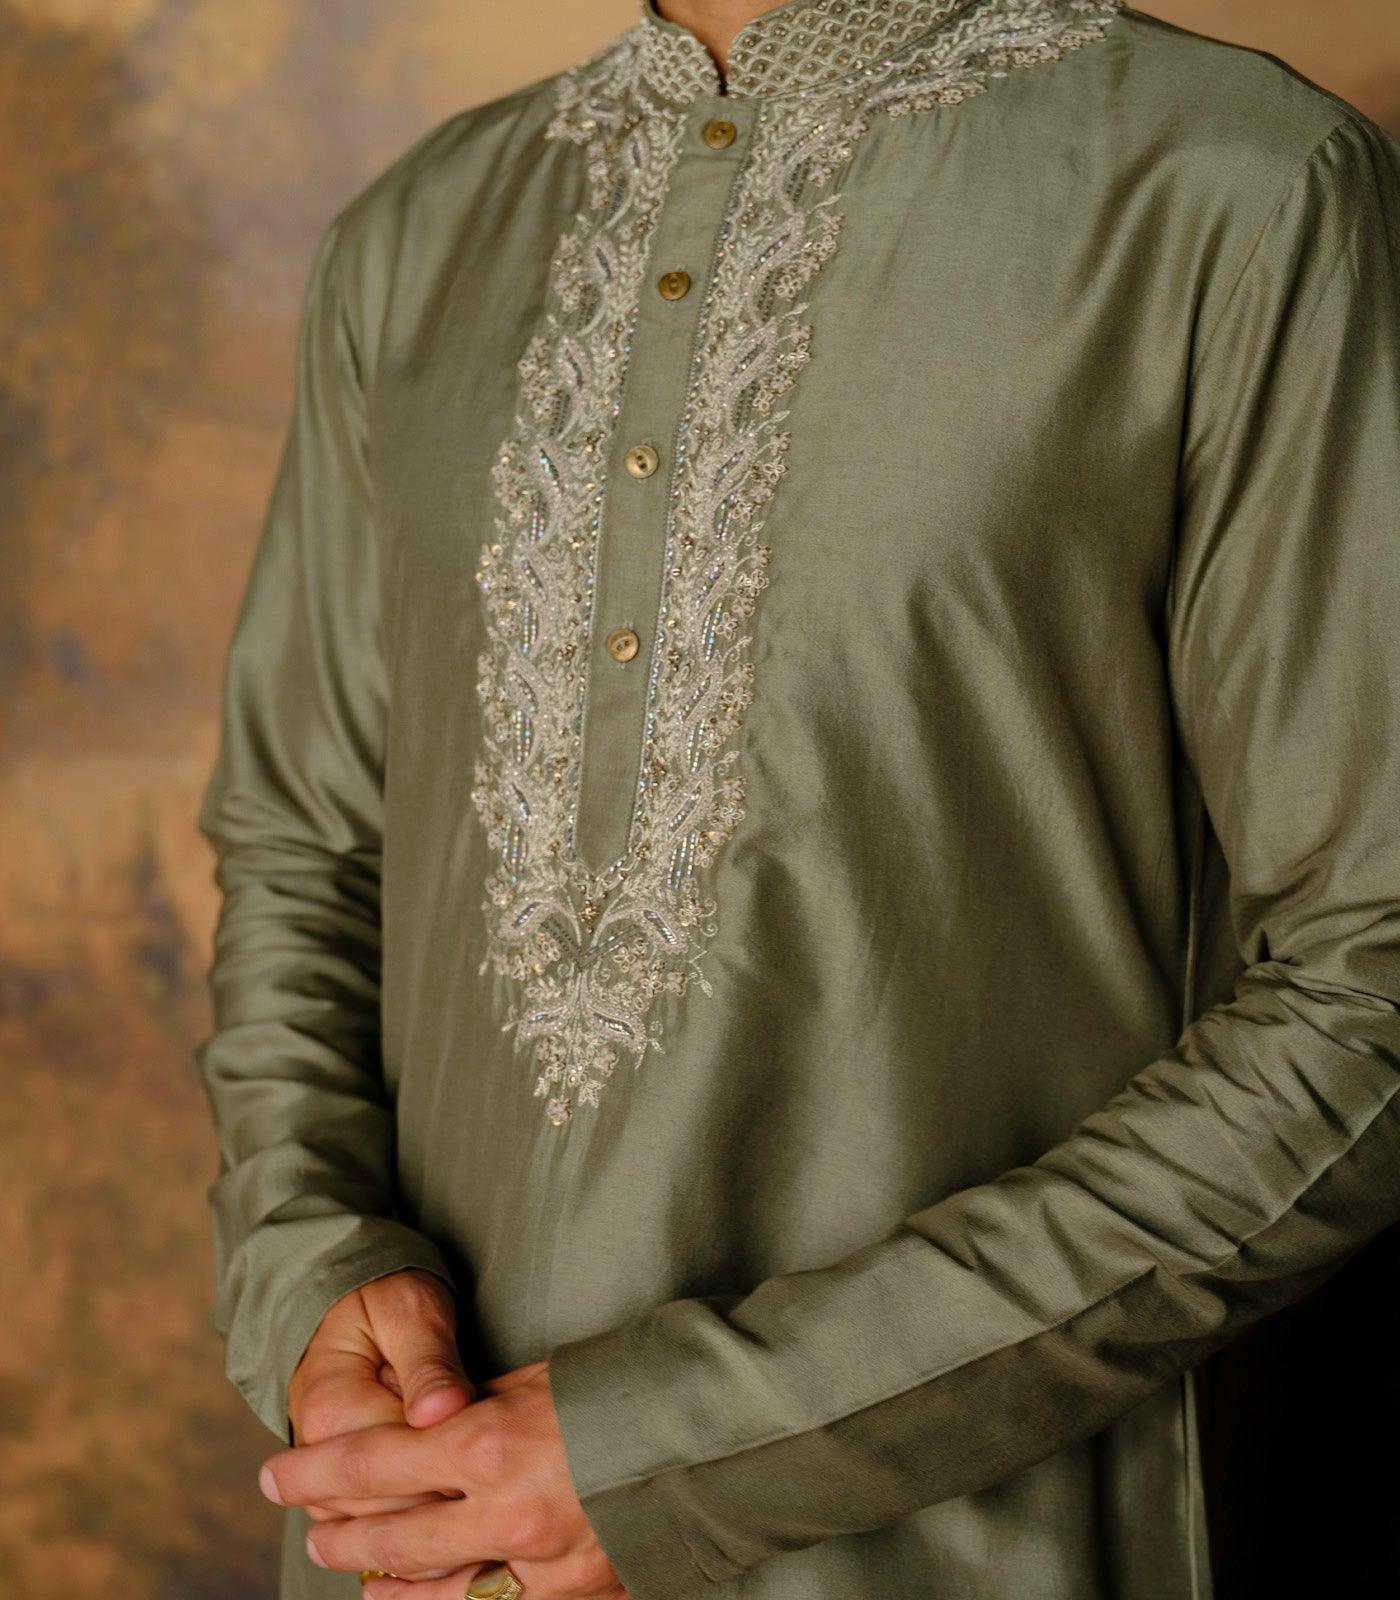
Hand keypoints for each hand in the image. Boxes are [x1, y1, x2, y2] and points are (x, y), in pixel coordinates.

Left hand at [259, 1358, 629, 1599]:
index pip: (371, 1463)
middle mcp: (502, 1511)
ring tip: (360, 1575)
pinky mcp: (570, 1596)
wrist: (707, 1433)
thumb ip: (472, 1412)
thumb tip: (425, 1427)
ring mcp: (537, 1564)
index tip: (273, 1475)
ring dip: (386, 1580)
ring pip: (433, 1589)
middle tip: (311, 1529)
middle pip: (391, 1535)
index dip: (312, 1474)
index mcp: (487, 1443)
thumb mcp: (532, 1379)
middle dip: (340, 1533)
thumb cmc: (617, 1386)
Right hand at [287, 1268, 473, 1525]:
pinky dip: (410, 1523)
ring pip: (377, 1527)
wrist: (350, 1296)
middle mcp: (314, 1450)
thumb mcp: (412, 1314)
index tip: (496, 1443)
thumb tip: (444, 1412)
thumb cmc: (385, 1298)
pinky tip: (450, 1506)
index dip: (454, 1457)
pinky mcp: (335, 1481)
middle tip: (495, 1468)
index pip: (398, 1462)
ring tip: (477, 1485)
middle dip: (445, 1493)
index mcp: (330, 1409)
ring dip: (428, 1518)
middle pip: (386, 1507)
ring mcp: (321, 1471)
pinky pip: (371, 1522)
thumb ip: (429, 1365)